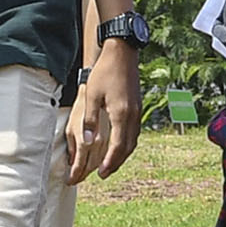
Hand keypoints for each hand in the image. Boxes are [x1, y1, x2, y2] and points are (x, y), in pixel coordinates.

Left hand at [70, 43, 140, 181]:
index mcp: (121, 114)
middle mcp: (133, 116)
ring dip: (122, 154)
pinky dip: (127, 143)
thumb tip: (87, 142)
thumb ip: (90, 120)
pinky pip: (134, 131)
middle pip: (127, 148)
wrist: (122, 53)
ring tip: (110, 162)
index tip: (100, 173)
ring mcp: (138, 111)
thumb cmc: (104, 72)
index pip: (118, 147)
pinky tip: (119, 143)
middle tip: (104, 173)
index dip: (109, 162)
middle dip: (116, 163)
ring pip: (133, 140)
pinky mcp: (138, 106)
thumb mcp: (92, 95)